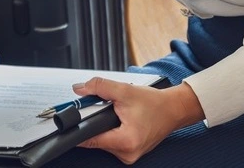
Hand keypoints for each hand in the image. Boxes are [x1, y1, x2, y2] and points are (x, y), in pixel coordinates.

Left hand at [72, 78, 203, 164]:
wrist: (174, 109)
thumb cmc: (155, 103)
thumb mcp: (124, 90)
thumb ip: (99, 87)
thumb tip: (79, 89)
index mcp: (126, 142)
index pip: (90, 139)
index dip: (79, 127)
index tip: (69, 121)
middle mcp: (127, 153)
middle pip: (96, 139)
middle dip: (95, 123)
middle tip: (104, 109)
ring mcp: (129, 155)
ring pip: (103, 141)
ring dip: (104, 126)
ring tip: (116, 114)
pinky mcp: (130, 152)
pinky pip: (112, 142)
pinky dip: (112, 130)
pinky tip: (119, 120)